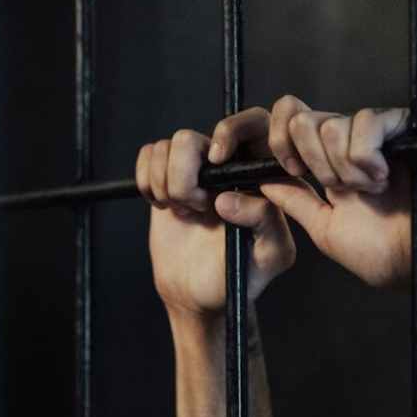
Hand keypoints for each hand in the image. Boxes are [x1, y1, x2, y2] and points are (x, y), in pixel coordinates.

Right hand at [136, 116, 295, 316]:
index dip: (230, 131)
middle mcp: (227, 163)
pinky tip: (165, 206)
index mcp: (260, 173)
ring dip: (167, 185)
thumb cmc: (239, 275)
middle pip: (191, 137)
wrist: (197, 293)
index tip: (216, 161)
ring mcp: (193, 167)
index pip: (254, 122)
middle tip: (199, 207)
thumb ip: (265, 222)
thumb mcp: (269, 256)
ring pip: (166, 146)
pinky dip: (148, 182)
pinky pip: (148, 154)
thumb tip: (228, 198)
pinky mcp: (165, 175)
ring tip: (186, 212)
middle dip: (185, 176)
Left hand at [209, 95, 416, 287]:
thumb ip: (294, 201)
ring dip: (344, 168)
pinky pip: (366, 121)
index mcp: (324, 163)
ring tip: (372, 190)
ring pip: (330, 124)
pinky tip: (384, 177)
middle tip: (341, 190)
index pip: (286, 126)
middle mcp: (346, 142)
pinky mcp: (404, 125)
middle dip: (312, 161)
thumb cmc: (389, 253)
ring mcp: (375, 131)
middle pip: (300, 119)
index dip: (277, 143)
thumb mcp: (326, 229)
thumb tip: (260, 180)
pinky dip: (366, 156)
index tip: (291, 172)